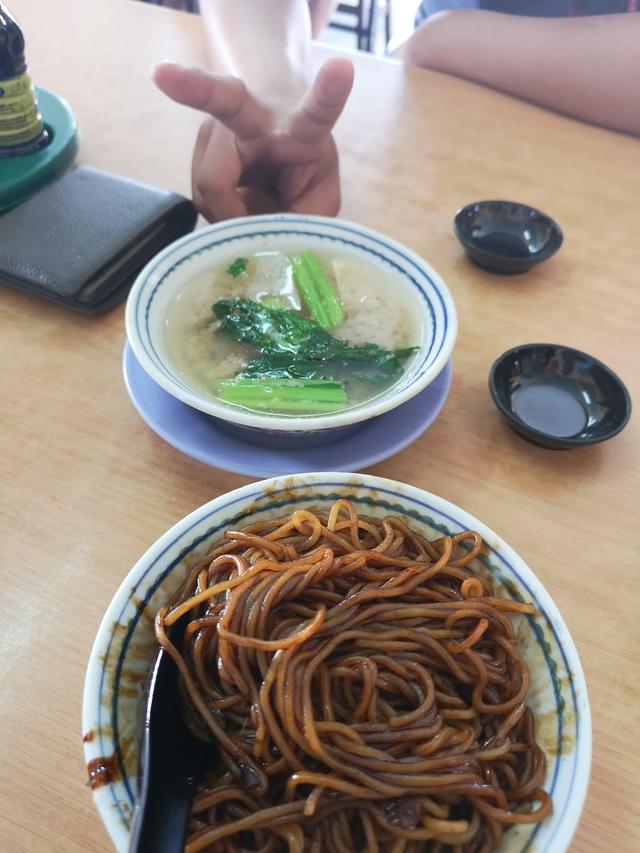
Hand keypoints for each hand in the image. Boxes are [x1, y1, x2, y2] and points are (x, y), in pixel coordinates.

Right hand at [152, 58, 353, 220]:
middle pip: (222, 99)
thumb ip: (307, 220)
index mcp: (299, 126)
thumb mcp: (319, 194)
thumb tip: (270, 245)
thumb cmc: (302, 164)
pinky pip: (203, 199)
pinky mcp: (199, 149)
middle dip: (192, 85)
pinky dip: (222, 215)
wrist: (271, 136)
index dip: (329, 95)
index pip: (315, 113)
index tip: (341, 69)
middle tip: (161, 73)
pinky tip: (237, 208)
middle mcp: (253, 115)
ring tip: (254, 210)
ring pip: (210, 187)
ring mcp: (219, 128)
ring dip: (232, 214)